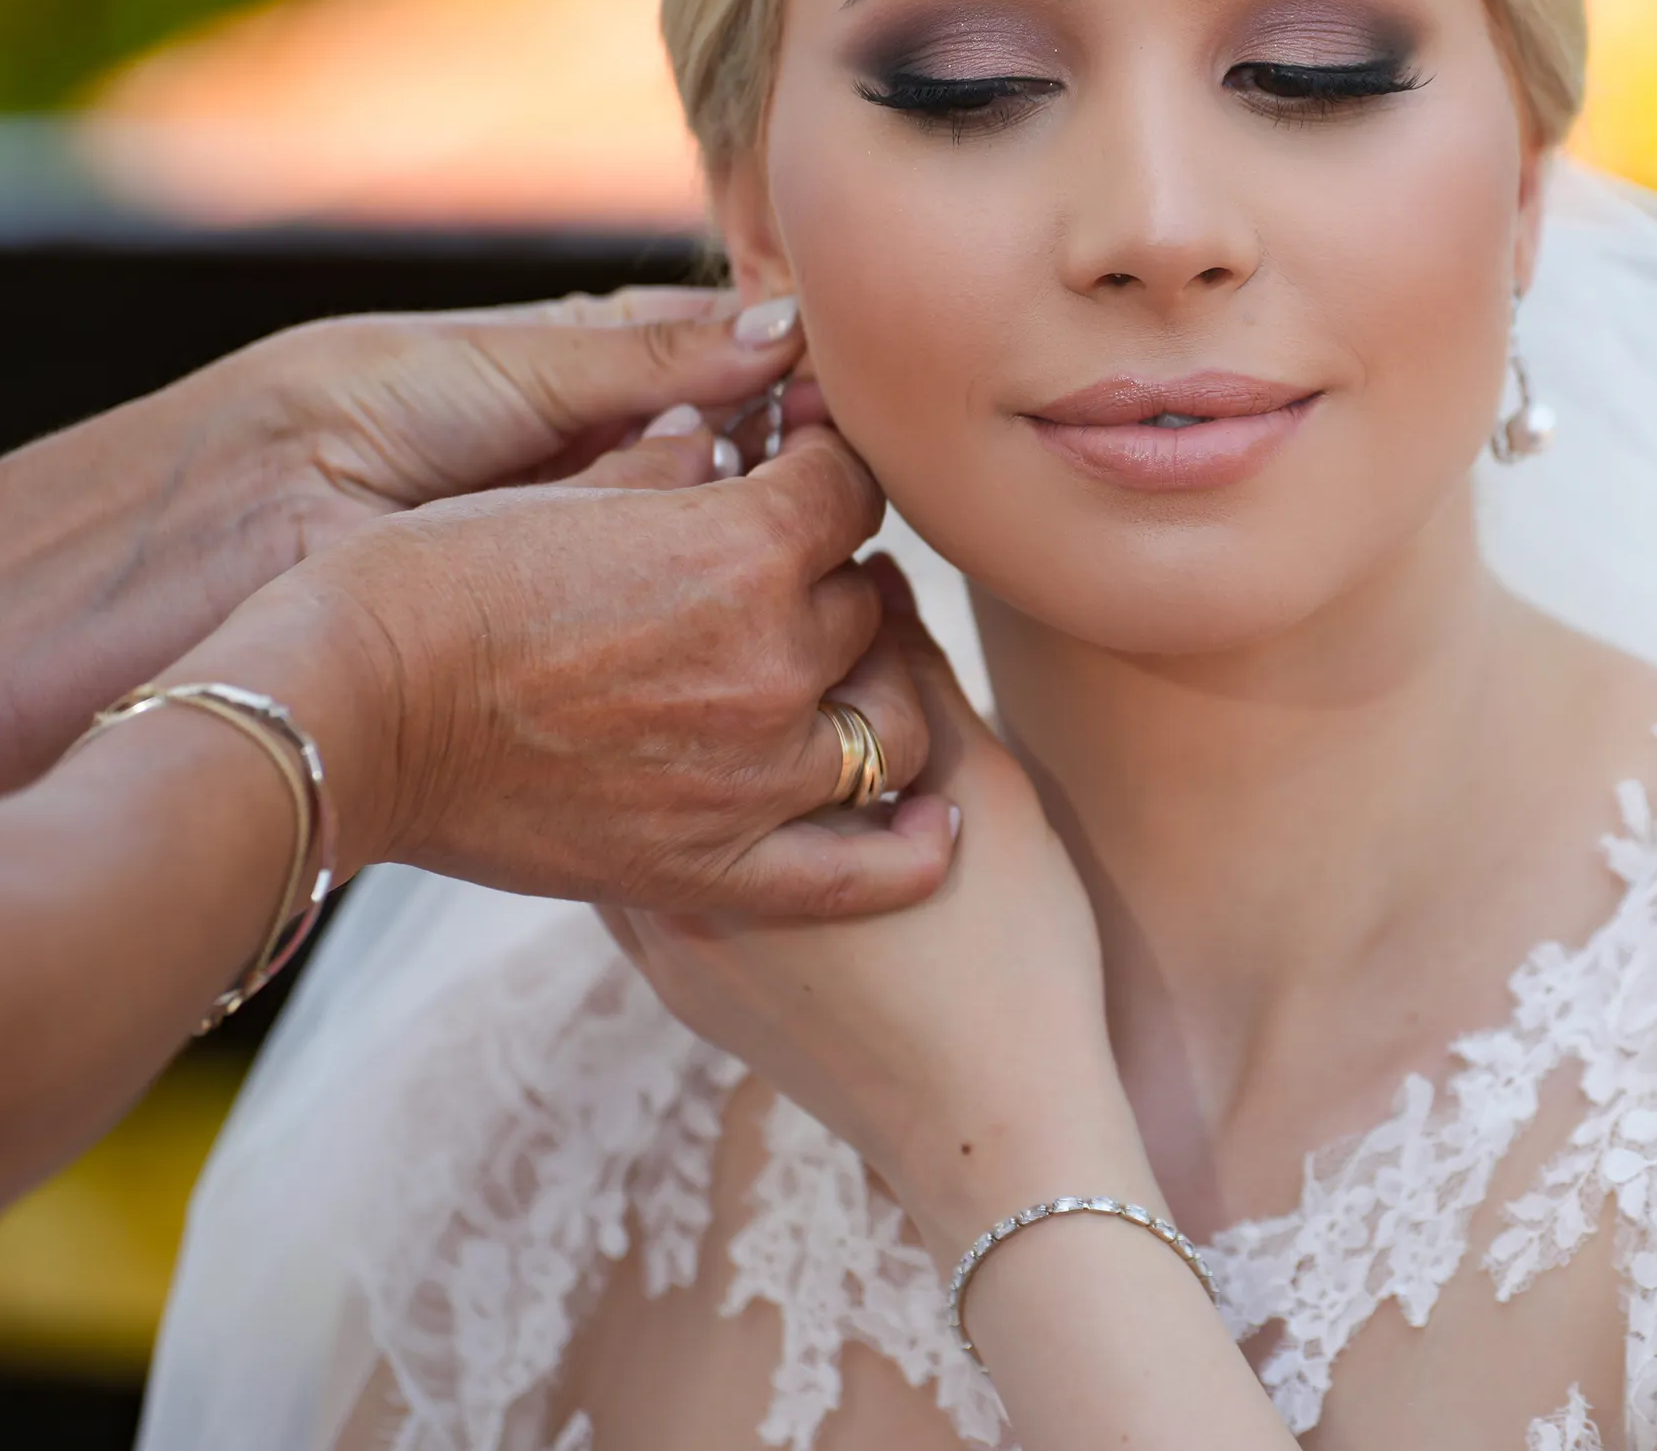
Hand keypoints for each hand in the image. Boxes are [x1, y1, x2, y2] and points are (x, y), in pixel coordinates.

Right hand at [182, 420, 947, 918]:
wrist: (344, 711)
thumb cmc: (426, 582)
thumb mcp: (566, 488)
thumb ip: (671, 468)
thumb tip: (723, 437)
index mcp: (745, 546)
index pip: (850, 491)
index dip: (818, 478)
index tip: (789, 482)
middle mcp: (774, 657)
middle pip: (865, 603)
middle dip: (830, 581)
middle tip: (780, 582)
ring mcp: (754, 773)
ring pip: (892, 721)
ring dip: (873, 688)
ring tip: (838, 675)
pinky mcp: (714, 867)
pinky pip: (862, 870)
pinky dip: (915, 852)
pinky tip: (938, 826)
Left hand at [211, 286, 808, 557]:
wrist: (251, 510)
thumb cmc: (369, 407)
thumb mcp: (525, 364)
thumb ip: (657, 357)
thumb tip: (787, 335)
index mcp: (588, 361)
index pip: (722, 352)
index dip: (786, 362)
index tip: (847, 375)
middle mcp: (601, 444)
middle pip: (732, 439)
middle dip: (785, 439)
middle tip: (841, 445)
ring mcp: (593, 531)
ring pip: (710, 516)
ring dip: (752, 509)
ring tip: (802, 501)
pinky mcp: (576, 605)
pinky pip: (661, 584)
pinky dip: (704, 575)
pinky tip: (745, 563)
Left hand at [600, 563, 1147, 1250]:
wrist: (990, 1130)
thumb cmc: (1015, 955)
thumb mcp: (986, 788)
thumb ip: (917, 680)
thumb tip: (869, 576)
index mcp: (780, 801)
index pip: (740, 647)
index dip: (757, 578)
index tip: (774, 526)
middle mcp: (694, 868)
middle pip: (671, 712)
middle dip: (702, 643)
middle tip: (730, 579)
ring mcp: (669, 939)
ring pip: (641, 787)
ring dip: (673, 730)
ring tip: (707, 672)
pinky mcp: (675, 984)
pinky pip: (642, 860)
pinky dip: (667, 806)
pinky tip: (704, 776)